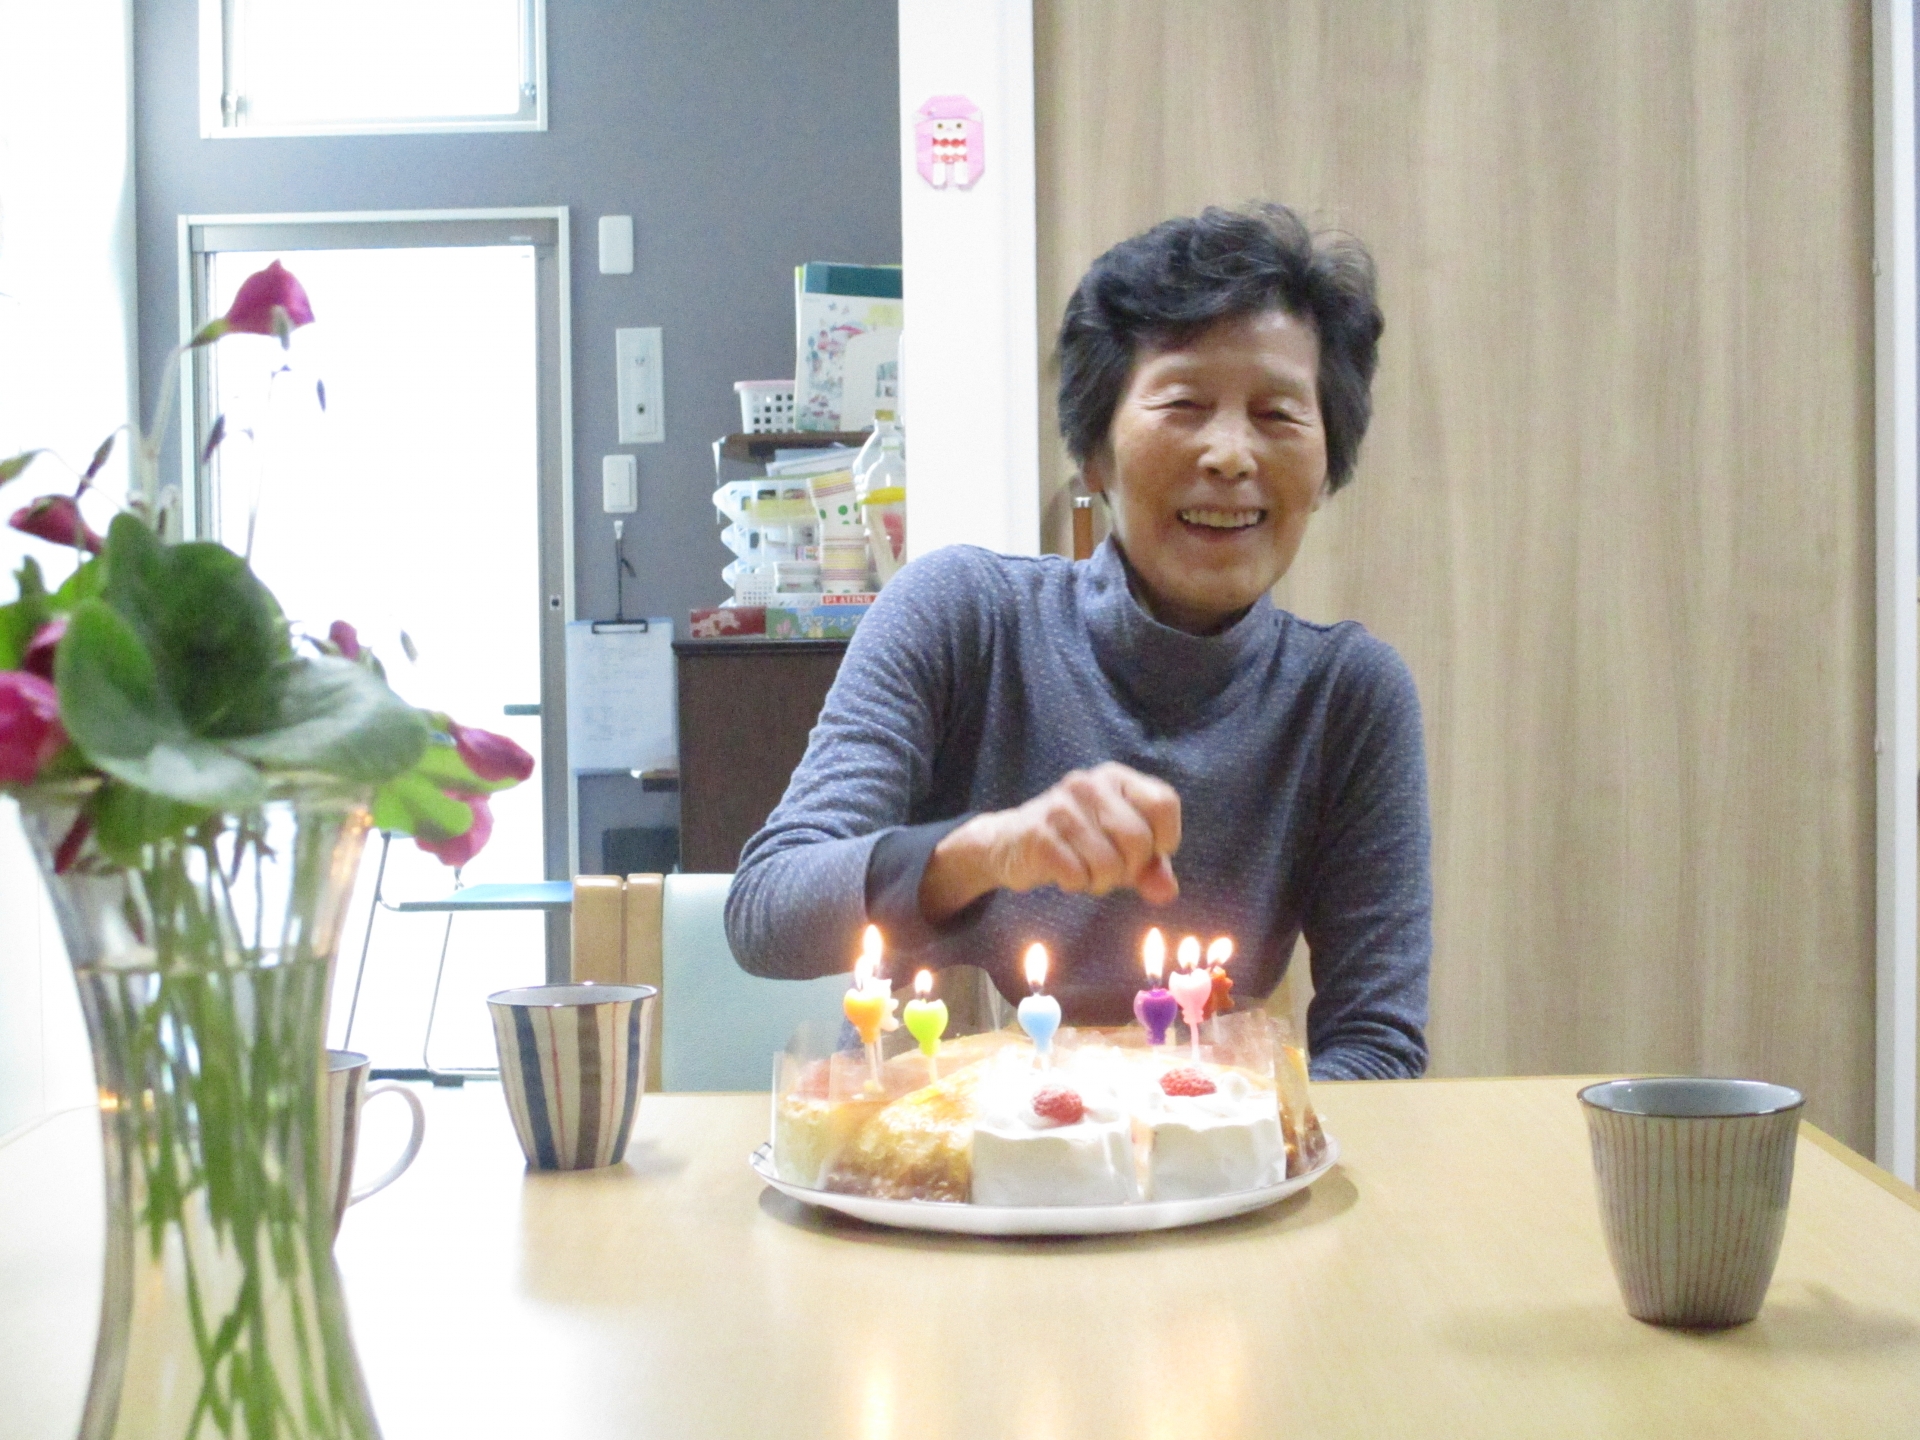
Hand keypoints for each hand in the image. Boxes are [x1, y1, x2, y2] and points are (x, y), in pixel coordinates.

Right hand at [920, 763, 1181, 922]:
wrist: (1009, 843)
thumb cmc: (1076, 843)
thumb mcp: (1120, 848)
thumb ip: (1150, 868)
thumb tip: (1167, 892)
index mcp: (1115, 777)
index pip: (1164, 803)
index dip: (1165, 838)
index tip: (1149, 853)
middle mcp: (1089, 784)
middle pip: (1139, 839)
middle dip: (1130, 869)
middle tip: (1111, 870)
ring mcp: (1061, 807)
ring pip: (1110, 864)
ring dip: (1102, 881)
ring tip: (1085, 871)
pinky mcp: (1039, 834)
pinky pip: (1078, 875)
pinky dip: (1077, 884)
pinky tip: (1064, 872)